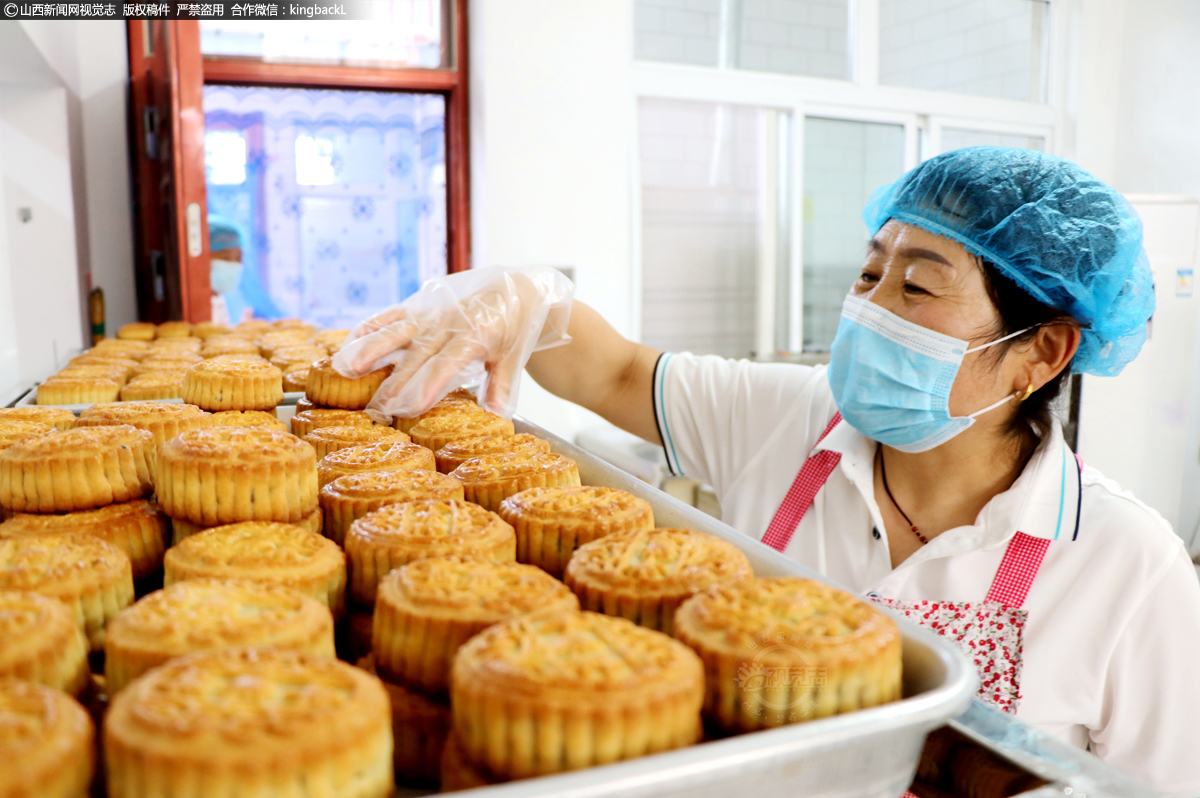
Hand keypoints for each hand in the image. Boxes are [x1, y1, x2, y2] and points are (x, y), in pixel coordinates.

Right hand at [333, 267, 573, 420]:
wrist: (512, 287)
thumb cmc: (513, 328)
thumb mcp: (513, 357)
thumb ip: (502, 386)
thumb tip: (497, 417)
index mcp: (476, 334)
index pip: (447, 363)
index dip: (429, 385)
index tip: (411, 407)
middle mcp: (448, 321)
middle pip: (415, 355)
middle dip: (394, 384)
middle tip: (375, 410)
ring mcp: (429, 311)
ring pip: (394, 330)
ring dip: (368, 349)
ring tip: (344, 369)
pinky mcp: (417, 304)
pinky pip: (388, 316)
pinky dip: (367, 330)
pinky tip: (345, 347)